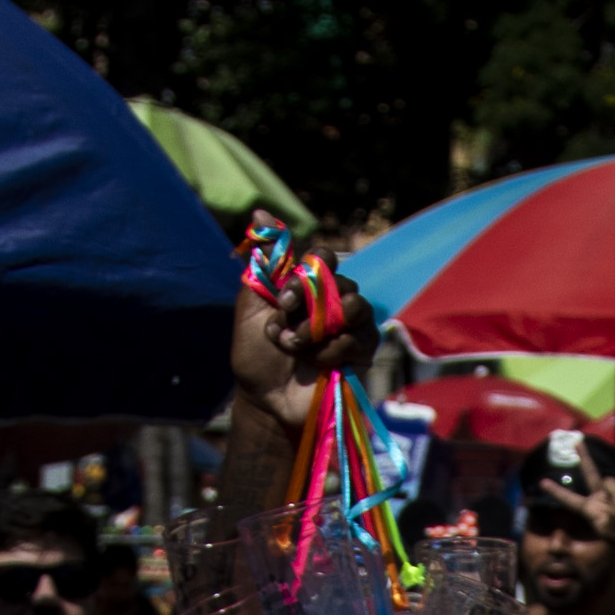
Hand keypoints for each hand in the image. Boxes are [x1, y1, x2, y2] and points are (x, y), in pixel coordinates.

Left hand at [229, 261, 373, 426]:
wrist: (265, 399)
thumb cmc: (256, 354)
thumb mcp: (251, 306)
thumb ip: (262, 263)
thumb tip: (260, 215)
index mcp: (309, 287)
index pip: (324, 257)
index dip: (308, 270)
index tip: (283, 297)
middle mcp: (332, 301)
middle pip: (340, 279)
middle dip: (309, 300)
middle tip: (285, 321)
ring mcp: (351, 326)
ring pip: (355, 305)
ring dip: (318, 327)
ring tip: (295, 345)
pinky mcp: (363, 351)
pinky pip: (359, 338)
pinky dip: (331, 350)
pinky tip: (314, 363)